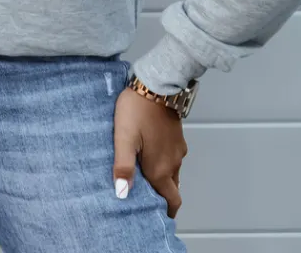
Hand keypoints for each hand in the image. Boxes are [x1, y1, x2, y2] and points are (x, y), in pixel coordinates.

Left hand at [112, 85, 187, 218]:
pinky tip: (149, 153)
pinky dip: (164, 162)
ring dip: (161, 177)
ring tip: (142, 175)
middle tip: (144, 195)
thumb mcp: (124, 138)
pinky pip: (172, 157)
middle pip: (171, 188)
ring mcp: (178, 149)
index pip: (172, 201)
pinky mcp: (177, 136)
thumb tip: (122, 194)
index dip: (166, 211)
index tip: (156, 215)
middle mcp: (174, 162)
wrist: (156, 85)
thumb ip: (123, 166)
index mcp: (161, 168)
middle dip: (161, 195)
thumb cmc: (137, 110)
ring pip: (172, 171)